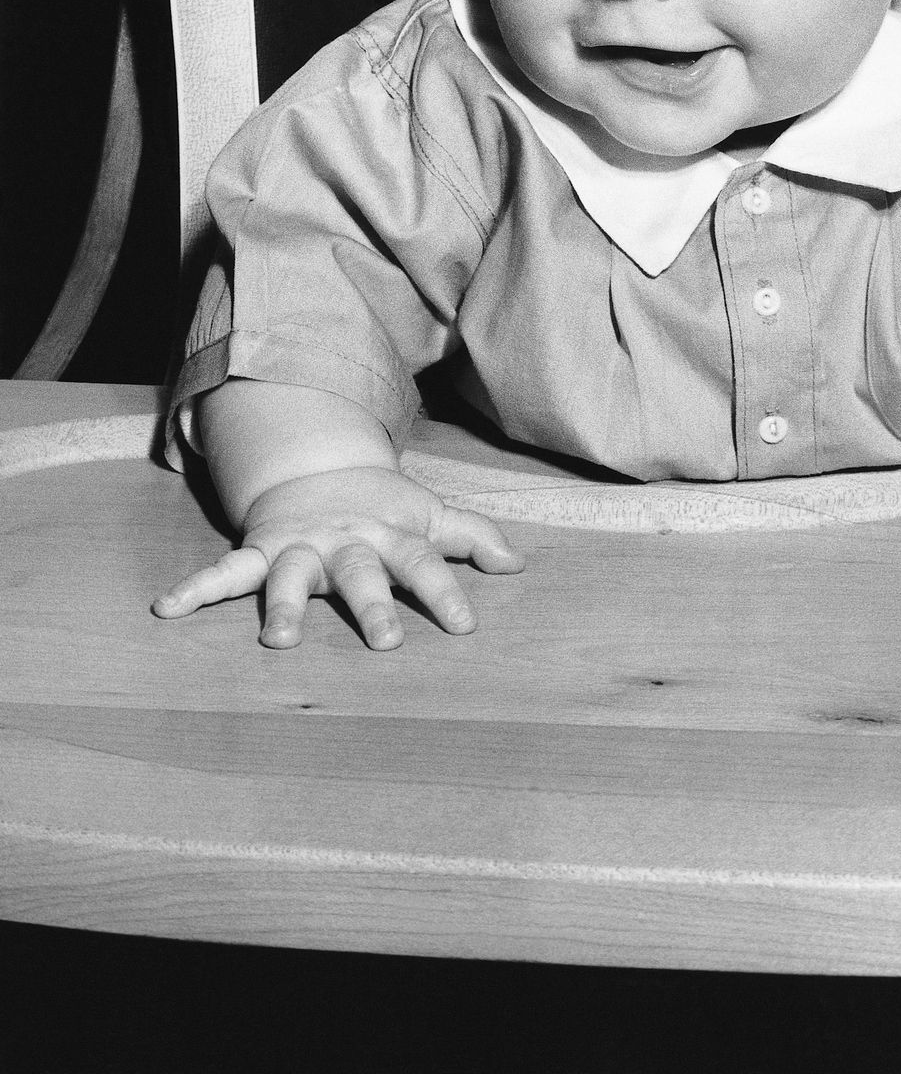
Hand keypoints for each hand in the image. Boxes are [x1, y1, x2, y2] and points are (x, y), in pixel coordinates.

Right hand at [153, 465, 521, 648]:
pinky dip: (195, 588)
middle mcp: (345, 540)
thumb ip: (473, 537)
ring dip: (283, 606)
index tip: (465, 626)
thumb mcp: (429, 514)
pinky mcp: (261, 548)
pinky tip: (166, 608)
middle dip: (371, 605)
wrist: (319, 472)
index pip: (424, 562)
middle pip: (360, 573)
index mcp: (390, 534)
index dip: (446, 591)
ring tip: (278, 641)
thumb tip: (520, 564)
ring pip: (291, 575)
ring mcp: (300, 545)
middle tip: (387, 641)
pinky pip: (225, 570)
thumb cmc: (383, 509)